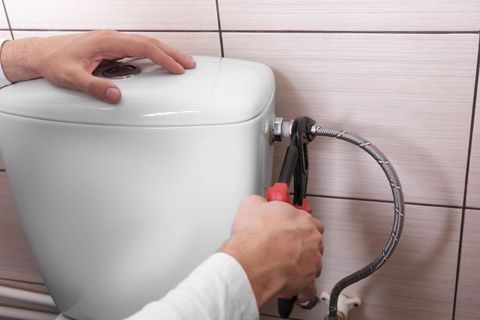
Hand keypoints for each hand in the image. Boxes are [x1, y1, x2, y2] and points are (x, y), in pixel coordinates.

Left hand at [0, 30, 195, 102]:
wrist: (43, 54)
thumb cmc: (55, 63)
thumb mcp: (72, 78)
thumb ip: (95, 87)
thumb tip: (117, 96)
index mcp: (107, 41)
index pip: (143, 46)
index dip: (163, 58)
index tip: (178, 68)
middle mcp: (113, 38)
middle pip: (150, 42)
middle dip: (173, 53)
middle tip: (190, 64)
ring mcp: (114, 41)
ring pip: (147, 44)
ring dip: (166, 53)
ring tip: (183, 63)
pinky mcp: (113, 47)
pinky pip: (139, 48)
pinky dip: (155, 54)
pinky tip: (162, 62)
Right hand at [221, 195, 323, 306]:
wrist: (253, 259)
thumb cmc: (254, 235)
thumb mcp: (251, 205)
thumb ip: (260, 203)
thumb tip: (258, 203)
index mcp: (301, 219)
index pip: (308, 220)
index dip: (297, 225)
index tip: (290, 227)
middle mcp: (310, 238)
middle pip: (314, 241)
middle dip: (303, 244)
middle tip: (288, 247)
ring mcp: (311, 259)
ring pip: (315, 263)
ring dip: (305, 265)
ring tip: (290, 268)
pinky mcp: (306, 279)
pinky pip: (309, 287)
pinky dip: (304, 290)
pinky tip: (297, 290)